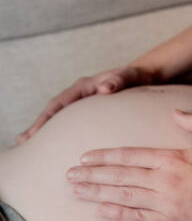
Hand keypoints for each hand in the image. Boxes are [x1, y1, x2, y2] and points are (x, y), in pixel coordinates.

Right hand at [16, 64, 161, 143]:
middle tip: (23, 141)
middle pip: (53, 110)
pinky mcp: (86, 110)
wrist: (140, 77)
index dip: (47, 116)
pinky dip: (57, 130)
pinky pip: (68, 120)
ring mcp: (80, 102)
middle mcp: (78, 93)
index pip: (61, 102)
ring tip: (27, 144)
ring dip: (43, 129)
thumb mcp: (129, 76)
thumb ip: (118, 80)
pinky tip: (49, 144)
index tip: (36, 131)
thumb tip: (104, 88)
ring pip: (58, 116)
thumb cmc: (134, 77)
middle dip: (38, 125)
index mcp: (84, 86)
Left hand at [66, 110, 191, 220]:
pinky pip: (137, 218)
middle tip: (69, 176)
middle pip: (119, 176)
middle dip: (91, 175)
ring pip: (123, 197)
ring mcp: (164, 203)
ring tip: (76, 192)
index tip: (85, 158)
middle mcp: (163, 180)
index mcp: (171, 158)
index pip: (129, 156)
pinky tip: (101, 211)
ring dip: (97, 195)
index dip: (104, 157)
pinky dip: (117, 214)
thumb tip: (175, 111)